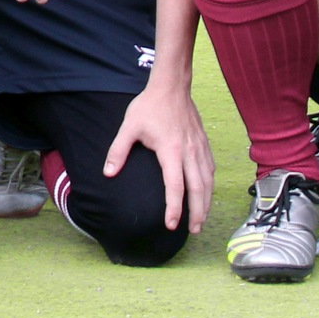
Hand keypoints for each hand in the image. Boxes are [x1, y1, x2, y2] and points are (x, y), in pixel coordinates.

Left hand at [104, 78, 213, 234]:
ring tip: (201, 220)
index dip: (174, 208)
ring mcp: (199, 148)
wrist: (171, 86)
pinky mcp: (203, 143)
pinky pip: (210, 169)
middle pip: (198, 189)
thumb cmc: (149, 106)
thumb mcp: (129, 126)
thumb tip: (108, 173)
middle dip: (197, 213)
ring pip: (208, 181)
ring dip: (206, 203)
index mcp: (171, 150)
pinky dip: (210, 186)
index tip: (171, 225)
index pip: (175, 186)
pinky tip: (206, 195)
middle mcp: (189, 152)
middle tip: (193, 231)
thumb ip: (118, 151)